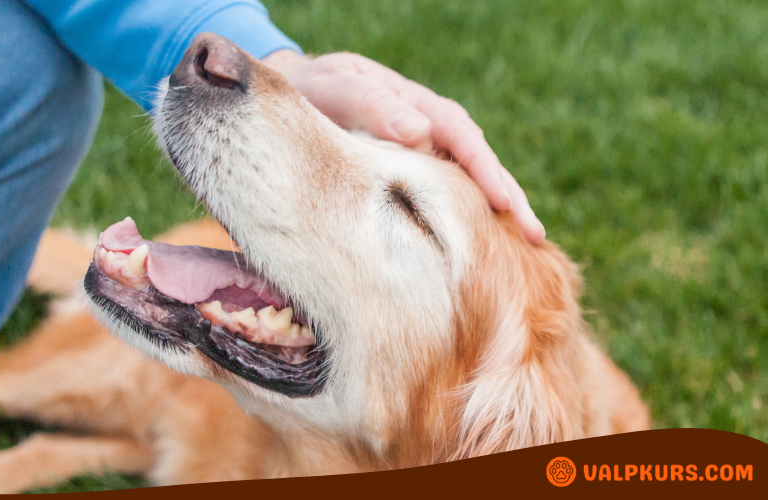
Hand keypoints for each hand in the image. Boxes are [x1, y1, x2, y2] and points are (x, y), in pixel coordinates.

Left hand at [262, 49, 544, 242]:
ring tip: (523, 253)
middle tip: (535, 237)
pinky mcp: (411, 181)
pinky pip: (443, 200)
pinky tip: (475, 253)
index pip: (463, 140)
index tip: (505, 203)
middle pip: (478, 166)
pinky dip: (463, 222)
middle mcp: (432, 133)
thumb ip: (373, 105)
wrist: (298, 96)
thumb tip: (419, 131)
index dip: (486, 172)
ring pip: (466, 187)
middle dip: (508, 201)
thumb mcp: (340, 89)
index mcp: (420, 108)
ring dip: (492, 217)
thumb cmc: (318, 92)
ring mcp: (425, 158)